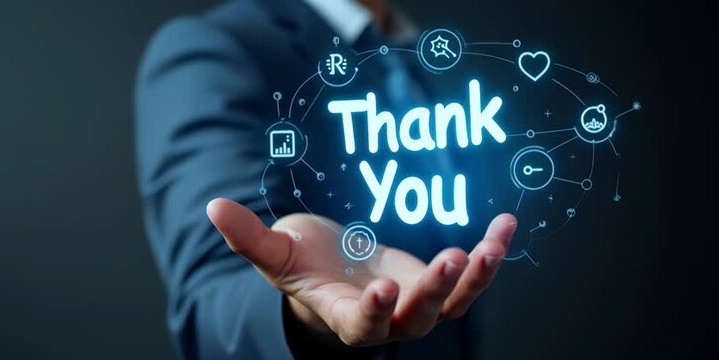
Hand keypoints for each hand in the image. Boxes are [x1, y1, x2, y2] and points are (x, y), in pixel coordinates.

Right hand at [206, 198, 515, 346]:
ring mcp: (416, 301)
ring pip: (453, 304)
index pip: (361, 325)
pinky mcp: (437, 282)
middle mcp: (386, 317)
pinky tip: (505, 225)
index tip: (383, 288)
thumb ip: (250, 238)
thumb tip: (214, 207)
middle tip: (450, 260)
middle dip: (434, 291)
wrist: (336, 273)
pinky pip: (470, 276)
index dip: (373, 312)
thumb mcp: (276, 254)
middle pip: (416, 318)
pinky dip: (490, 255)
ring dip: (475, 280)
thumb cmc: (303, 267)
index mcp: (344, 314)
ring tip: (489, 246)